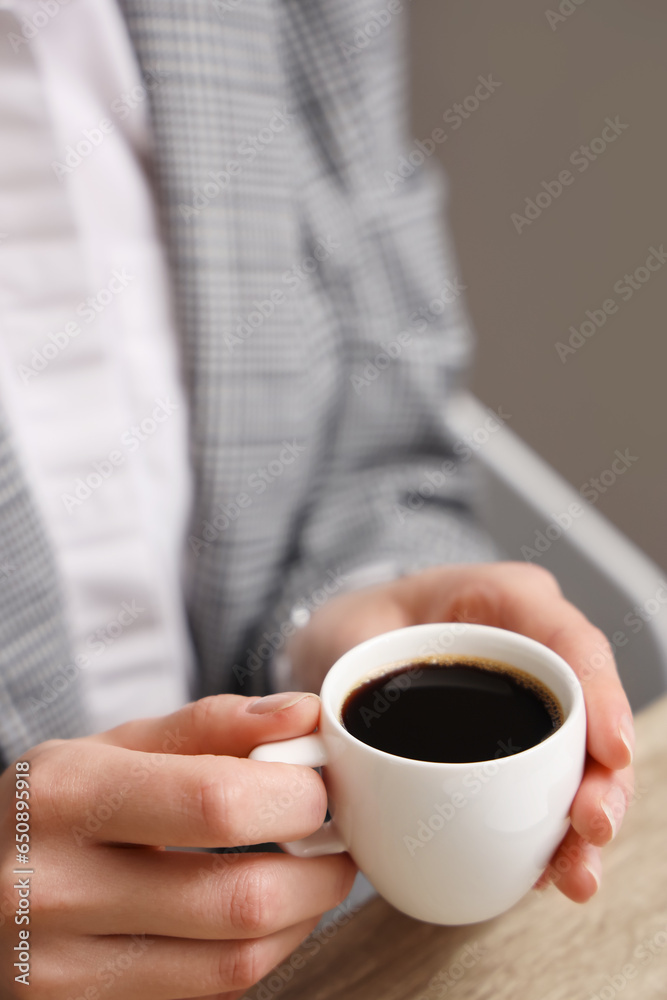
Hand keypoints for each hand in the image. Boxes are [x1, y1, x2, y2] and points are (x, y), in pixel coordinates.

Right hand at [0, 692, 354, 998]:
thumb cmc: (59, 803)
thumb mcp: (116, 745)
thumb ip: (213, 726)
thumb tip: (302, 716)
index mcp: (66, 796)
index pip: (216, 803)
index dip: (297, 798)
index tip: (320, 788)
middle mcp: (52, 888)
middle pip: (239, 898)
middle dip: (318, 869)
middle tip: (333, 839)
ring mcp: (59, 970)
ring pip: (234, 962)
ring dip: (301, 918)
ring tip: (307, 875)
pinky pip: (208, 995)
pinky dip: (255, 954)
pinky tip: (256, 916)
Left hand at [288, 561, 634, 902]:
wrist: (346, 644)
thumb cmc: (356, 625)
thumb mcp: (347, 632)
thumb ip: (346, 669)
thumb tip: (329, 735)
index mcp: (502, 601)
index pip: (571, 642)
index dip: (600, 696)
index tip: (608, 752)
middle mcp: (530, 651)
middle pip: (586, 713)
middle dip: (600, 778)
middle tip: (590, 828)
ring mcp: (527, 704)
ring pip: (576, 761)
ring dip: (582, 822)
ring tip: (575, 875)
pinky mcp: (517, 749)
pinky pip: (546, 789)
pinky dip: (551, 833)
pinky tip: (546, 873)